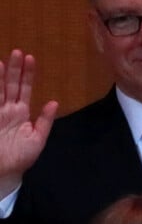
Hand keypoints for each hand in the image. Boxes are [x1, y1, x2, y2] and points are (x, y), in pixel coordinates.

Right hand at [0, 49, 57, 196]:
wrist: (5, 172)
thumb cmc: (22, 157)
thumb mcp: (38, 139)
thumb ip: (45, 121)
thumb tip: (54, 102)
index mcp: (22, 113)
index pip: (25, 89)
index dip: (28, 75)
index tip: (30, 58)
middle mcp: (8, 109)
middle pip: (11, 85)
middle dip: (15, 69)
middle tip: (18, 51)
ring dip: (0, 76)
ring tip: (3, 61)